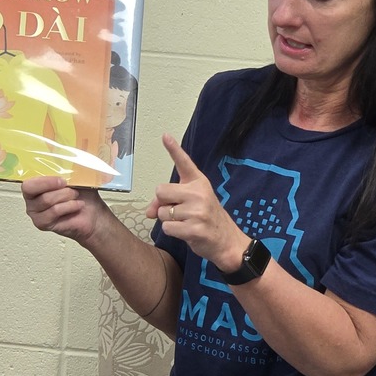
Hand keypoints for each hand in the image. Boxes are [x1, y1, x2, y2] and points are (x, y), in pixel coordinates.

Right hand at [21, 177, 106, 244]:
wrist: (92, 213)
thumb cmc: (81, 195)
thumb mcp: (73, 177)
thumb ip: (64, 169)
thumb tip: (64, 157)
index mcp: (34, 185)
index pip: (28, 183)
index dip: (44, 181)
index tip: (62, 180)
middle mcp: (31, 200)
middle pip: (34, 191)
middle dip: (57, 188)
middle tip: (71, 188)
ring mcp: (36, 213)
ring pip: (46, 201)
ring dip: (66, 197)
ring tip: (75, 196)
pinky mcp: (42, 223)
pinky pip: (54, 211)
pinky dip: (69, 206)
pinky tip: (77, 205)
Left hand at [146, 134, 247, 268]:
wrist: (227, 241)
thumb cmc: (206, 219)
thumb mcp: (190, 204)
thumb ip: (168, 202)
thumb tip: (148, 211)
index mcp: (198, 182)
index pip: (184, 162)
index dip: (174, 149)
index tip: (165, 135)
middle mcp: (198, 193)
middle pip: (160, 191)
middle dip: (163, 203)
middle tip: (179, 211)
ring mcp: (197, 211)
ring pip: (162, 212)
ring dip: (169, 220)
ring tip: (186, 222)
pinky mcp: (194, 228)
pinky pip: (167, 227)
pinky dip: (172, 232)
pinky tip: (186, 232)